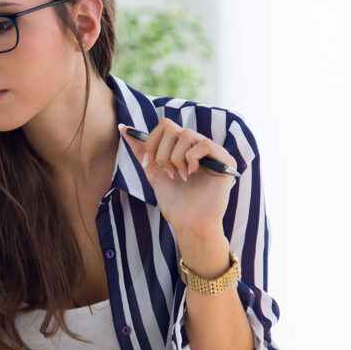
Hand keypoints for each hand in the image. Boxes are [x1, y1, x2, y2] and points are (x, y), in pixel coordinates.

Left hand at [119, 120, 237, 243]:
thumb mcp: (154, 173)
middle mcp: (199, 147)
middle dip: (162, 152)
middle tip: (168, 172)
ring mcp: (213, 153)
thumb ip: (142, 152)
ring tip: (181, 176)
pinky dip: (192, 159)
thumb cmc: (175, 204)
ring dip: (176, 158)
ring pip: (186, 134)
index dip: (152, 142)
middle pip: (172, 127)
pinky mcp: (226, 160)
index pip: (166, 125)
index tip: (149, 163)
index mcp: (185, 148)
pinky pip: (204, 144)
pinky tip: (193, 174)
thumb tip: (125, 130)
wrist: (189, 224)